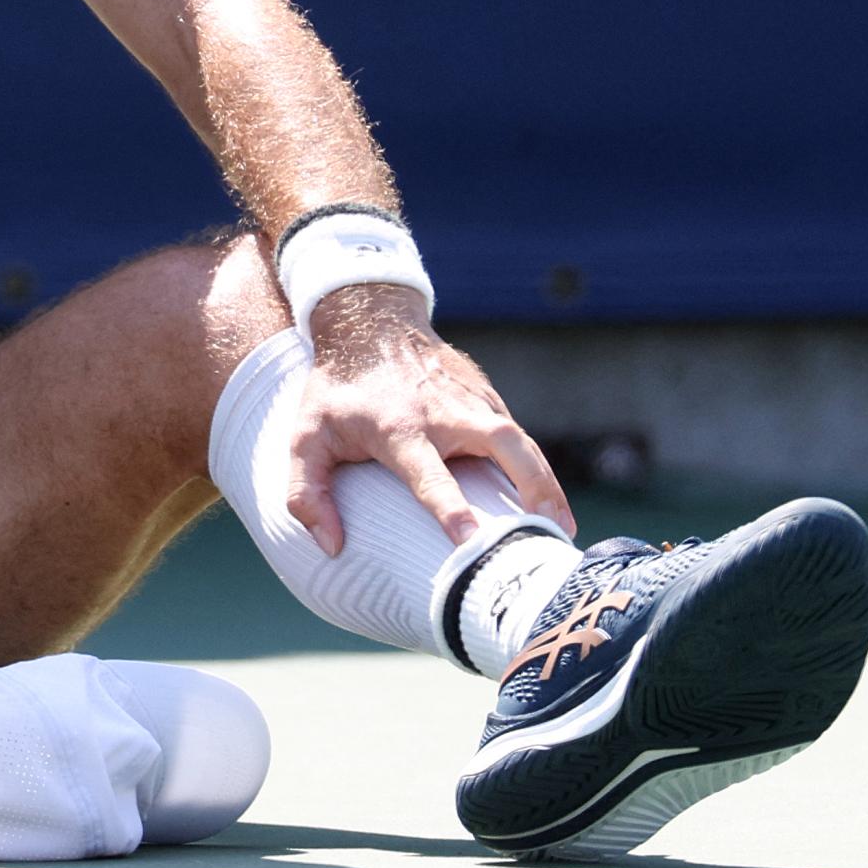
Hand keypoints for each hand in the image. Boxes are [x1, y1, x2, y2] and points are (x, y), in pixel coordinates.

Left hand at [285, 284, 576, 553]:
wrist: (368, 321)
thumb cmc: (336, 390)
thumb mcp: (305, 436)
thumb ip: (306, 493)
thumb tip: (331, 546)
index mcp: (399, 428)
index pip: (429, 473)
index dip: (450, 507)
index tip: (472, 540)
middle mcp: (443, 412)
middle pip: (502, 444)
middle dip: (531, 486)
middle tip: (549, 531)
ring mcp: (470, 400)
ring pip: (522, 441)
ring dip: (546, 482)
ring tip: (562, 530)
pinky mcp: (485, 395)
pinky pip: (518, 436)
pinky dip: (536, 467)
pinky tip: (547, 502)